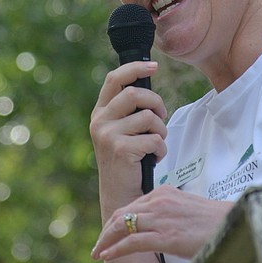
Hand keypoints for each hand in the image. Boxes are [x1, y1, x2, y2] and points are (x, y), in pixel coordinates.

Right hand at [90, 60, 168, 217]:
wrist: (120, 197)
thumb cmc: (128, 162)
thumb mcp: (123, 130)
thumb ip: (129, 110)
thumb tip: (147, 81)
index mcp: (100, 112)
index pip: (115, 79)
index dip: (135, 68)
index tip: (154, 65)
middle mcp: (100, 121)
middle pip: (135, 94)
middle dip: (157, 103)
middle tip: (162, 117)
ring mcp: (108, 135)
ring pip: (149, 117)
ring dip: (161, 131)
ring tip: (156, 144)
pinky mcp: (120, 149)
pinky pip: (154, 138)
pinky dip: (161, 148)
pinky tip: (154, 158)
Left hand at [92, 185, 233, 260]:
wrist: (231, 223)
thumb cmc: (213, 220)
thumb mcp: (185, 208)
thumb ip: (168, 211)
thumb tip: (158, 224)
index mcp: (164, 192)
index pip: (132, 205)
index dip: (117, 219)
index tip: (109, 231)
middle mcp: (159, 201)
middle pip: (122, 213)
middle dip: (106, 230)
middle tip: (98, 244)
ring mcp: (161, 218)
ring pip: (122, 226)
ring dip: (106, 240)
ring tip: (98, 251)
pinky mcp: (165, 236)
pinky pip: (132, 242)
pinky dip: (116, 249)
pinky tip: (108, 255)